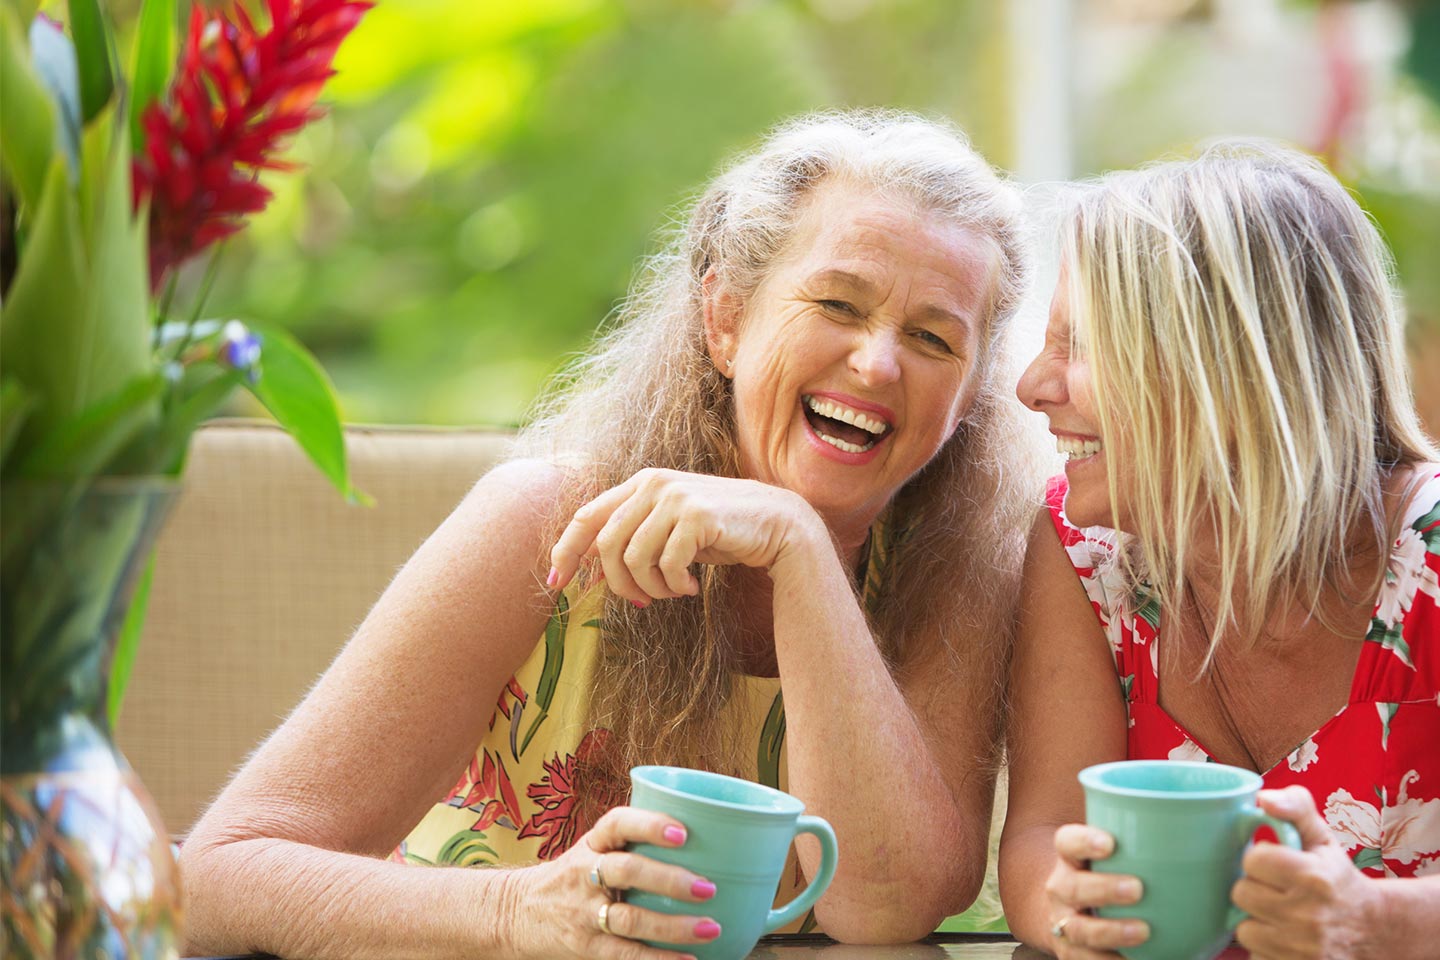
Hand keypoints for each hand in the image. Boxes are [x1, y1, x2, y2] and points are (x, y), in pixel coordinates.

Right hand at [514, 806, 722, 959]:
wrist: (517, 911)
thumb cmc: (573, 876)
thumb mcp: (593, 850)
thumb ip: (633, 845)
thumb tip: (706, 841)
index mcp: (592, 843)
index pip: (618, 824)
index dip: (650, 825)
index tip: (683, 833)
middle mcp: (585, 873)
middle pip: (627, 871)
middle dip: (669, 879)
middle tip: (708, 887)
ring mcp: (583, 912)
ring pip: (629, 918)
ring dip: (672, 926)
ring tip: (710, 927)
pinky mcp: (585, 946)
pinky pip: (625, 953)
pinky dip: (658, 959)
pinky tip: (688, 959)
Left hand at [548, 469, 821, 604]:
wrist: (776, 525)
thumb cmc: (719, 532)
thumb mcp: (668, 530)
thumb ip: (632, 535)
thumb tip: (589, 564)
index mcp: (641, 483)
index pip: (586, 516)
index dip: (566, 550)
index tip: (557, 582)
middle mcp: (654, 483)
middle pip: (608, 545)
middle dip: (618, 584)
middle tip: (641, 603)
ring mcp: (676, 497)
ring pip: (634, 558)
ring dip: (651, 588)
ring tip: (672, 593)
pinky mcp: (696, 516)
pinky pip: (667, 564)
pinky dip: (675, 585)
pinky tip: (693, 587)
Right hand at [1043, 824, 1148, 958]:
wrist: (1068, 914)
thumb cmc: (1110, 875)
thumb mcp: (1119, 854)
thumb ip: (1160, 841)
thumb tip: (1234, 819)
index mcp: (1073, 857)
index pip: (1067, 841)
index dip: (1084, 840)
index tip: (1110, 842)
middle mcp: (1062, 888)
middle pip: (1072, 886)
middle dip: (1103, 888)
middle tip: (1137, 888)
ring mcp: (1065, 923)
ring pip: (1079, 928)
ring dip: (1110, 930)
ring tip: (1143, 931)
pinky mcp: (1073, 955)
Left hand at [1231, 786, 1381, 959]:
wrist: (1372, 929)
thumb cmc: (1336, 878)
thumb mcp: (1322, 837)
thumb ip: (1295, 806)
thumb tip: (1263, 798)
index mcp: (1312, 876)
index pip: (1252, 860)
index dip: (1259, 861)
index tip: (1274, 865)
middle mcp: (1307, 915)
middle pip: (1241, 895)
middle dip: (1255, 890)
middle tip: (1275, 890)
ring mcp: (1302, 948)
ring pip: (1244, 929)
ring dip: (1257, 921)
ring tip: (1279, 914)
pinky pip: (1255, 956)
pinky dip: (1265, 948)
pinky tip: (1283, 937)